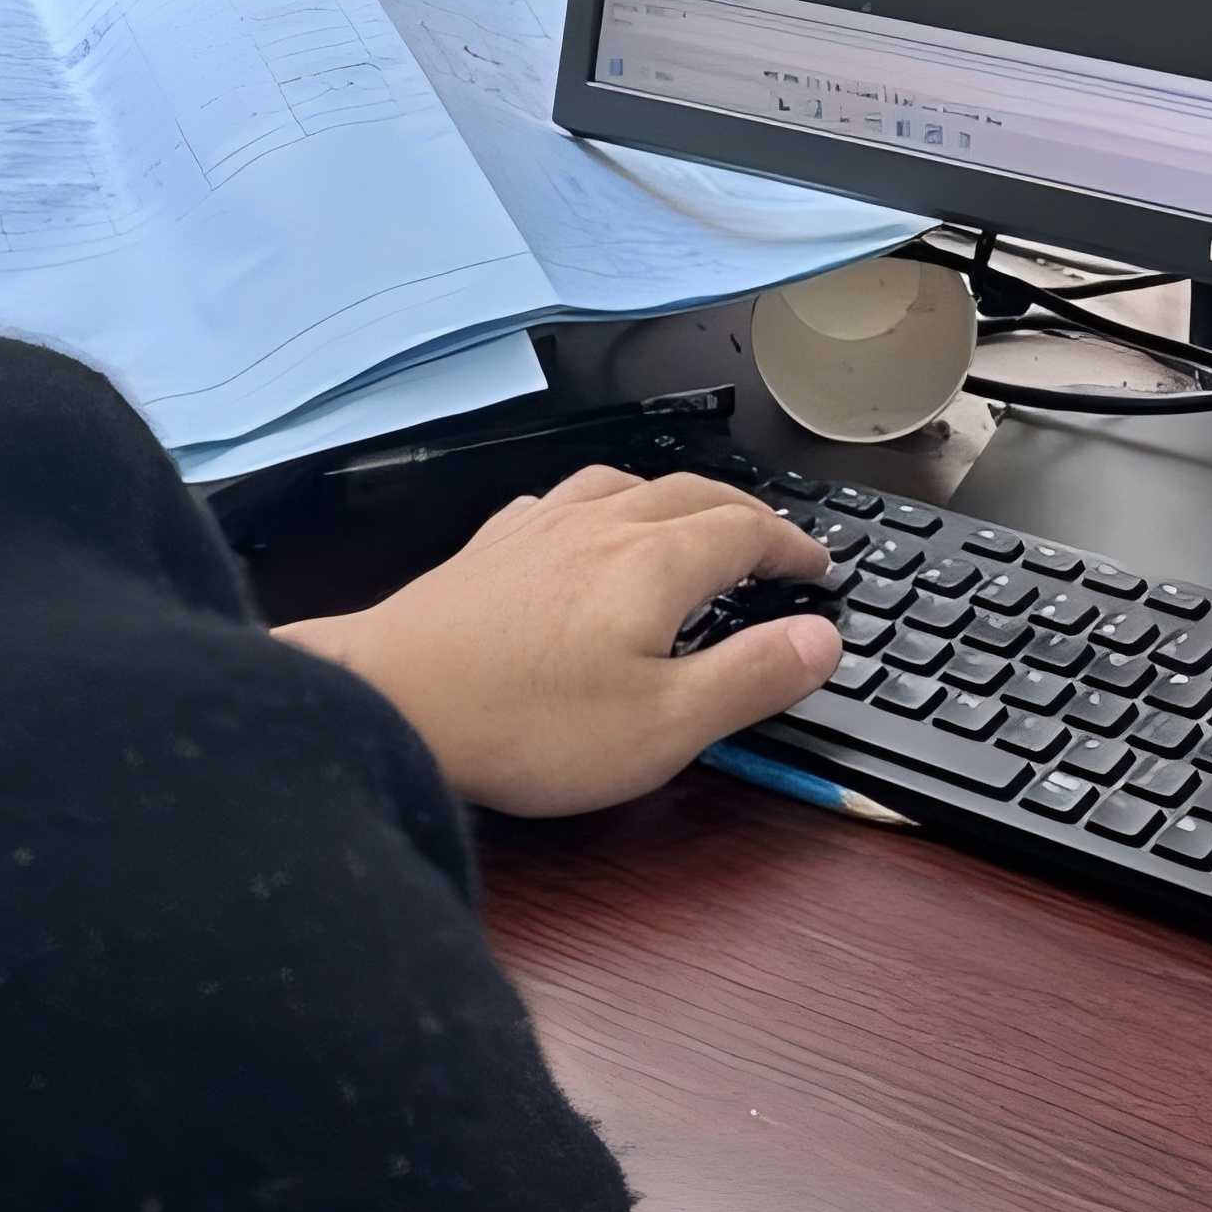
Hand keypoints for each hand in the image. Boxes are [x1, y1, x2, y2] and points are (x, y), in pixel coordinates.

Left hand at [277, 464, 840, 819]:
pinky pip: (559, 501)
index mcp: (655, 563)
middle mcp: (600, 527)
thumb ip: (749, 678)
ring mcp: (538, 530)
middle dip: (743, 513)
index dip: (791, 546)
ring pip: (622, 485)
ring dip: (672, 496)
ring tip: (688, 518)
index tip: (818, 568)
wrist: (391, 702)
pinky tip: (581, 527)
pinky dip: (597, 505)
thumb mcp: (663, 726)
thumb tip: (820, 638)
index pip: (746, 531)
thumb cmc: (528, 725)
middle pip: (691, 495)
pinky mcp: (488, 549)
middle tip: (772, 541)